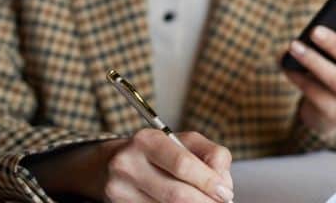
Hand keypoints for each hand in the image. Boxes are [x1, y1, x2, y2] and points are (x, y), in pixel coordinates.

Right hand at [28, 130, 233, 202]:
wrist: (110, 165)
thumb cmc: (159, 153)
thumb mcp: (185, 142)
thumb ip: (211, 154)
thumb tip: (223, 182)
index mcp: (147, 140)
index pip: (182, 164)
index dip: (208, 181)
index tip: (225, 192)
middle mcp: (127, 164)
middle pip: (176, 194)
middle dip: (204, 202)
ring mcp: (119, 190)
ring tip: (204, 202)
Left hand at [283, 8, 335, 140]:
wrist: (325, 111)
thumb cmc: (333, 69)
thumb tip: (316, 27)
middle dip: (335, 45)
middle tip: (315, 31)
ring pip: (335, 79)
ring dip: (312, 61)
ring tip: (294, 46)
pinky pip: (316, 93)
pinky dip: (298, 77)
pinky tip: (286, 65)